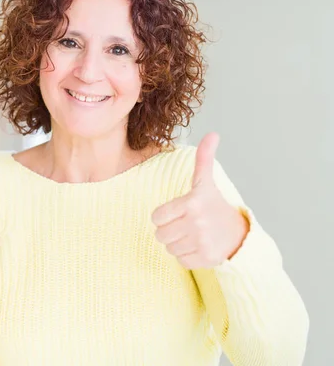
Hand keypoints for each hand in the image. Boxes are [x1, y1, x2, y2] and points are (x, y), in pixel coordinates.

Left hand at [151, 132, 248, 268]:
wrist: (239, 233)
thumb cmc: (214, 205)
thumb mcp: (206, 182)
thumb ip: (204, 159)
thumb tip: (213, 134)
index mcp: (192, 203)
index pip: (156, 216)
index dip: (163, 216)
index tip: (177, 212)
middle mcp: (197, 223)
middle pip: (160, 234)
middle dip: (169, 230)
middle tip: (184, 225)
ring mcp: (202, 242)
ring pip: (168, 248)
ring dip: (177, 243)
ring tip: (191, 235)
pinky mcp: (206, 259)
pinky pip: (180, 260)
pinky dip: (186, 256)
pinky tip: (197, 247)